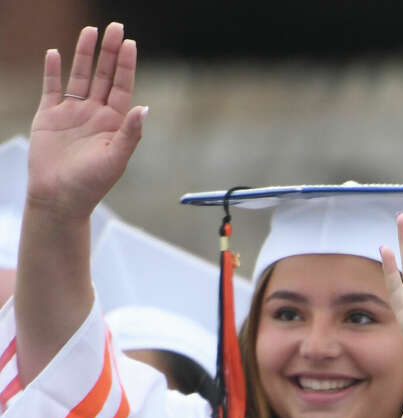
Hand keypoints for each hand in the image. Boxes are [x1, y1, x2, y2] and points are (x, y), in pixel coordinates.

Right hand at [26, 23, 145, 221]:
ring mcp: (72, 113)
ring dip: (85, 54)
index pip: (123, 87)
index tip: (130, 43)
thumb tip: (145, 109)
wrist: (59, 198)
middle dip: (110, 52)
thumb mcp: (116, 159)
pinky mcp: (49, 116)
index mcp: (114, 123)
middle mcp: (95, 114)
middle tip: (115, 27)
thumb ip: (130, 134)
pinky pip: (51, 88)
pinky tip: (54, 53)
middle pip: (104, 76)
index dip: (126, 65)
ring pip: (80, 76)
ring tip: (90, 31)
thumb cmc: (91, 184)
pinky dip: (52, 70)